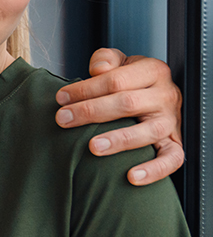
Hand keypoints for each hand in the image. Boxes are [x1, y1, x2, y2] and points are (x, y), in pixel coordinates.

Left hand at [55, 48, 183, 185]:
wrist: (159, 95)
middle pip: (127, 103)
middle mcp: (165, 95)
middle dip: (91, 111)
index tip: (61, 98)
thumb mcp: (120, 63)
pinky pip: (172, 159)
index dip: (86, 89)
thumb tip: (98, 69)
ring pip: (148, 132)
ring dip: (119, 140)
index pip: (116, 80)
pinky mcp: (175, 144)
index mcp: (152, 71)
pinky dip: (154, 170)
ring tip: (93, 147)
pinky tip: (132, 176)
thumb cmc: (132, 81)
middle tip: (63, 119)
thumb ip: (106, 60)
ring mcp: (171, 121)